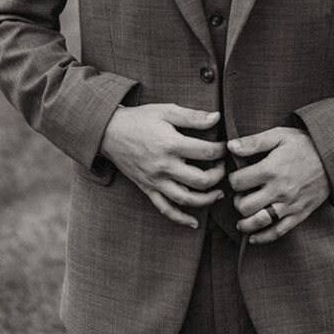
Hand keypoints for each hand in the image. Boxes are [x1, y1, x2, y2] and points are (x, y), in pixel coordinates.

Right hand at [100, 103, 225, 228]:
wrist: (108, 132)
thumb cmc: (139, 119)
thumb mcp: (166, 111)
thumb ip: (192, 116)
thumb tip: (217, 118)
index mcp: (171, 144)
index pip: (207, 152)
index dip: (221, 150)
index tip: (224, 146)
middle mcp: (164, 166)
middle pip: (201, 180)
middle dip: (219, 175)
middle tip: (222, 167)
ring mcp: (156, 180)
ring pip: (186, 199)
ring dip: (207, 199)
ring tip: (218, 193)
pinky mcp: (147, 189)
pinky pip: (165, 209)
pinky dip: (181, 219)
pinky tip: (194, 223)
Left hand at [228, 126, 330, 243]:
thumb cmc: (305, 145)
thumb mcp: (279, 136)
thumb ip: (254, 141)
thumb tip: (230, 146)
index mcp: (271, 169)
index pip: (238, 182)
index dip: (232, 179)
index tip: (236, 177)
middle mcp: (279, 190)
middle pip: (245, 205)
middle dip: (237, 201)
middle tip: (240, 196)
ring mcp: (289, 205)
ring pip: (258, 222)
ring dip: (244, 223)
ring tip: (241, 218)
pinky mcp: (299, 214)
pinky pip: (278, 232)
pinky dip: (262, 237)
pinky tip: (252, 236)